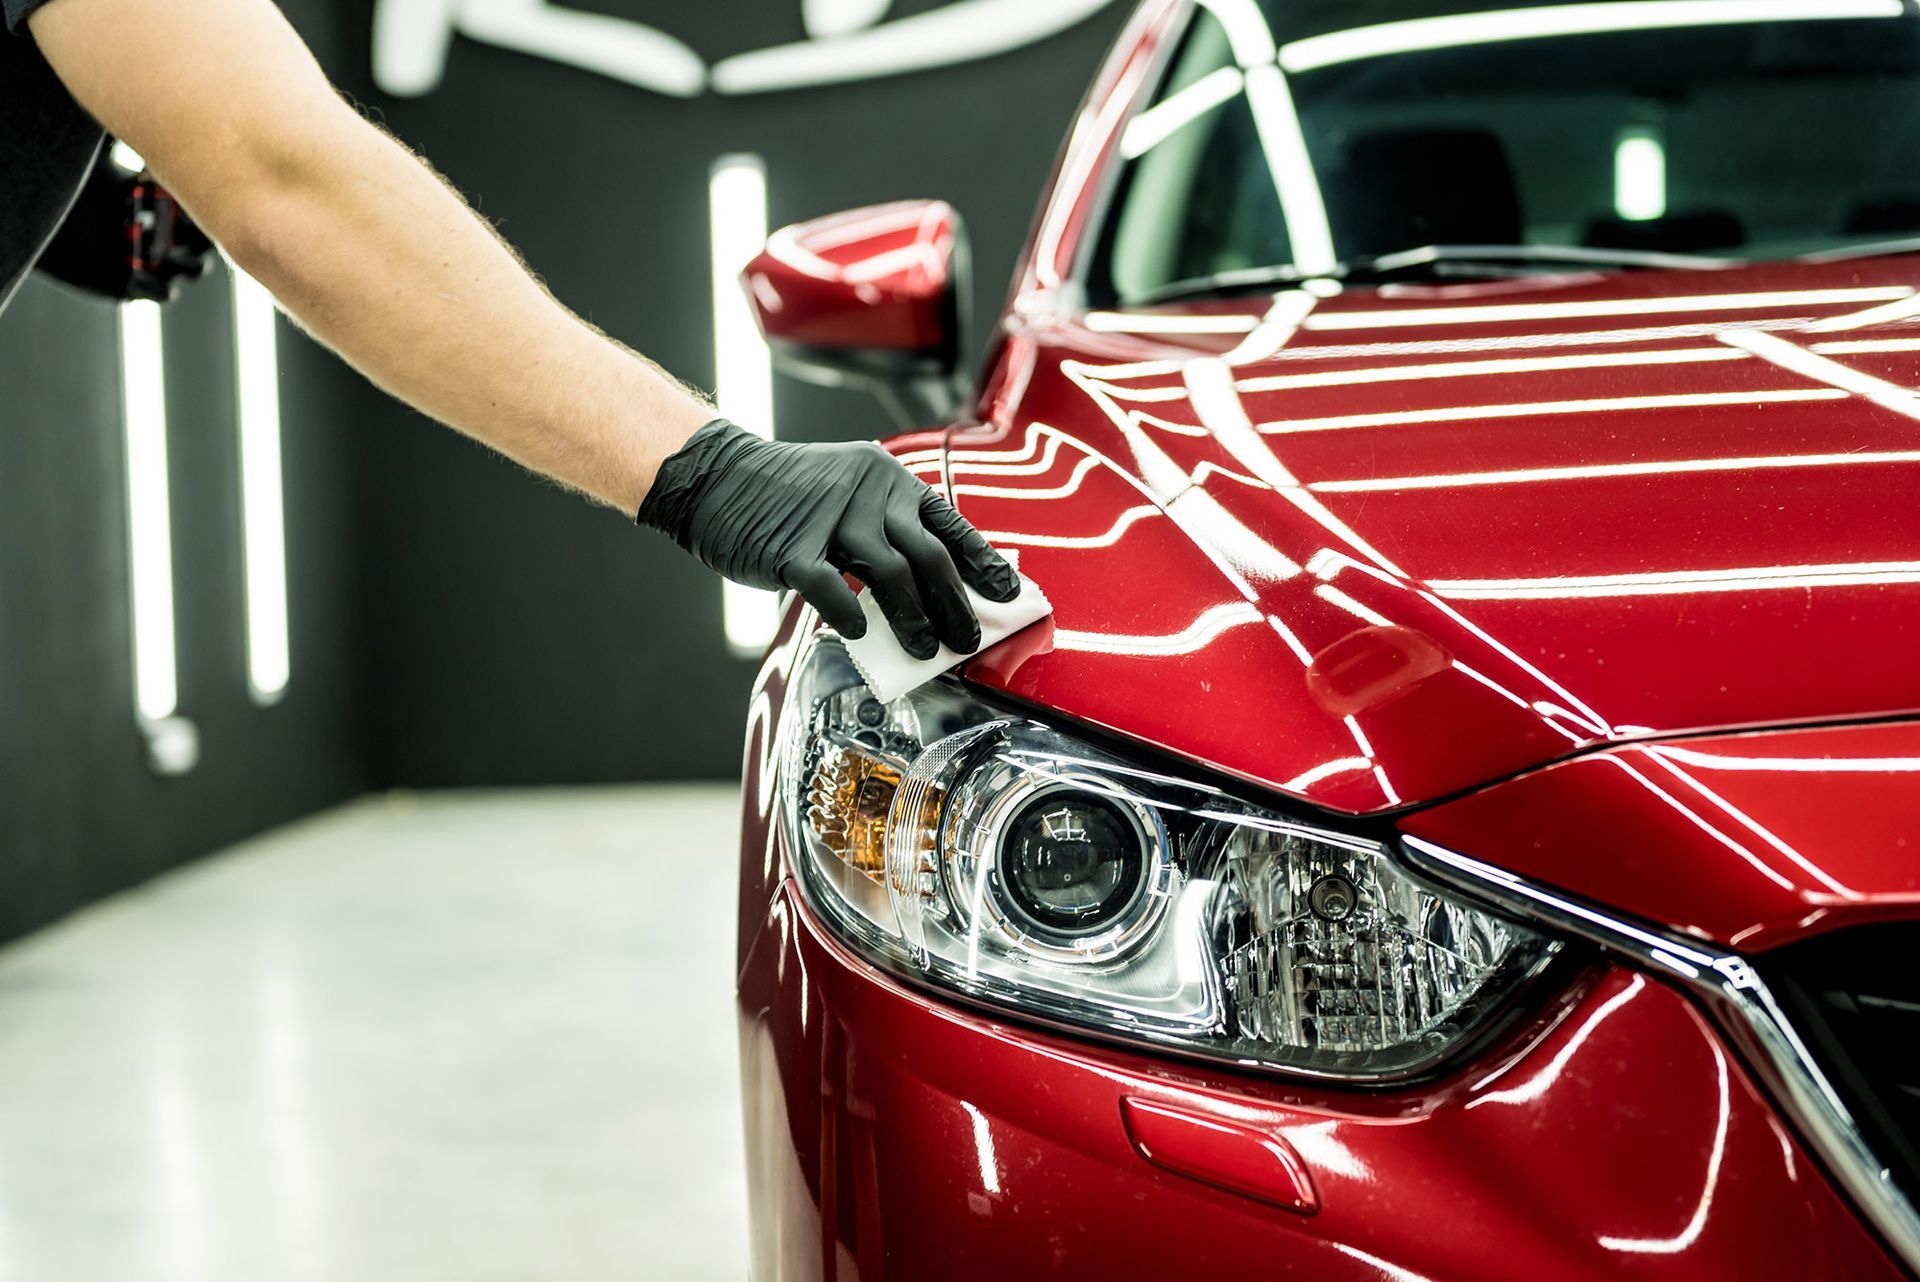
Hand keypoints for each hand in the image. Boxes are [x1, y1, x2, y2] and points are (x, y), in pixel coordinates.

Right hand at [638, 419, 1018, 657]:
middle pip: (928, 556)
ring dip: (914, 621)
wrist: (718, 478)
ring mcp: (829, 520)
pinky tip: (860, 635)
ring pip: (891, 576)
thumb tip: (933, 590)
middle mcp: (866, 493)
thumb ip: (888, 532)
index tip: (1009, 593)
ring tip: (925, 650)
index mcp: (887, 478)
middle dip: (956, 605)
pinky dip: (851, 616)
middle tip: (967, 640)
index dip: (983, 562)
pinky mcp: (793, 550)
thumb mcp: (848, 494)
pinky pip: (833, 590)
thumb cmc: (787, 497)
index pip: (949, 523)